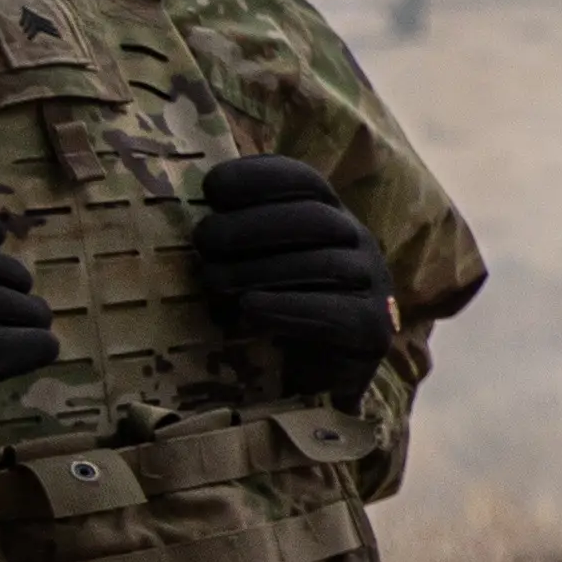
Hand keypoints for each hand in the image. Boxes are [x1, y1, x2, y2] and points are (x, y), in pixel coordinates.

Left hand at [189, 153, 395, 391]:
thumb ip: (237, 234)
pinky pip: (335, 313)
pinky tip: (249, 308)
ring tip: (214, 281)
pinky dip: (287, 308)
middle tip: (202, 242)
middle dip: (250, 226)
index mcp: (329, 217)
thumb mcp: (256, 263)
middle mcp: (357, 243)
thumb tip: (190, 214)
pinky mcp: (372, 329)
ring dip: (259, 269)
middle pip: (313, 218)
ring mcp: (371, 285)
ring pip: (323, 265)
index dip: (259, 177)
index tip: (211, 189)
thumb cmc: (271, 313)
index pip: (304, 181)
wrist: (312, 384)